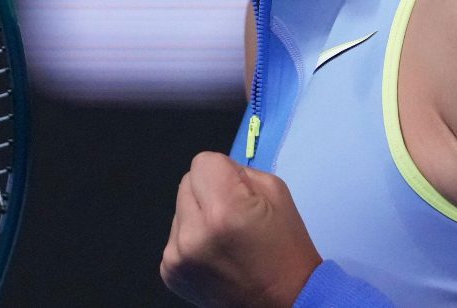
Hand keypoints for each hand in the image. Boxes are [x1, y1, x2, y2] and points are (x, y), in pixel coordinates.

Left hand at [160, 151, 322, 307]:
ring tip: (225, 237)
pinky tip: (215, 253)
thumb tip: (216, 171)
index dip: (224, 171)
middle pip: (186, 182)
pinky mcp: (170, 271)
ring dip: (199, 215)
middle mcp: (193, 234)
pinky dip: (192, 238)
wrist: (284, 302)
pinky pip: (175, 234)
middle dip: (209, 191)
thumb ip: (241, 173)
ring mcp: (177, 256)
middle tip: (235, 215)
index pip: (202, 161)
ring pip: (180, 208)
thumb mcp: (276, 193)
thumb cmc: (286, 249)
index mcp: (224, 211)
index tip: (240, 191)